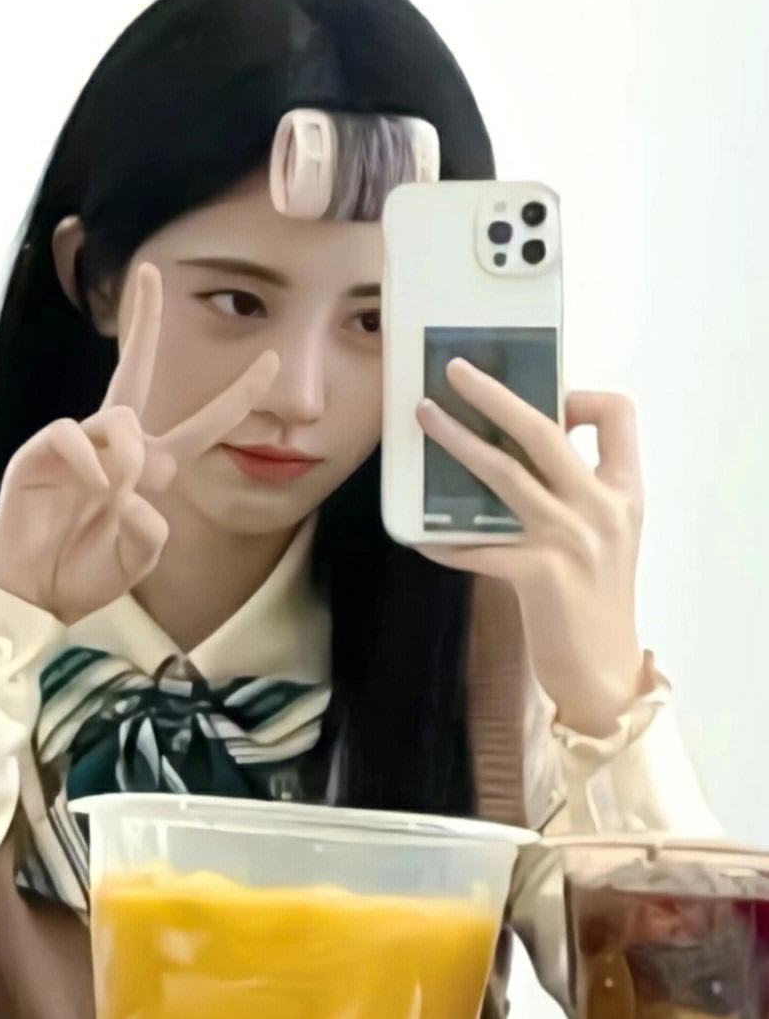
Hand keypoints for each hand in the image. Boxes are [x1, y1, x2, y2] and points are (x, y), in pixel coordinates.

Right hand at [0, 262, 279, 624]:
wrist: (33, 596)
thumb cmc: (85, 573)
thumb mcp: (139, 556)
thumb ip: (152, 528)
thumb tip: (138, 488)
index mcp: (150, 467)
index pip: (201, 424)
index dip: (237, 395)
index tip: (270, 360)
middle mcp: (116, 446)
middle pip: (136, 372)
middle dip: (146, 323)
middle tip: (152, 273)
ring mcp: (77, 444)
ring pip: (119, 415)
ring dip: (129, 454)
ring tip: (114, 493)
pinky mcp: (40, 450)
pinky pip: (74, 435)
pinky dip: (90, 462)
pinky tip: (92, 487)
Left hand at [411, 357, 648, 735]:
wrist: (603, 671)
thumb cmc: (595, 597)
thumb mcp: (604, 533)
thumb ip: (575, 489)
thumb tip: (516, 445)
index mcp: (625, 490)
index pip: (619, 415)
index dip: (581, 395)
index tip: (547, 398)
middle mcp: (603, 507)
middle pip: (544, 431)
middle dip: (495, 395)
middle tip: (454, 371)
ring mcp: (571, 539)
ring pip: (504, 474)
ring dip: (457, 442)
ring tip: (425, 418)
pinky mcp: (538, 574)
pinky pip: (476, 546)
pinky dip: (443, 540)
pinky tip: (416, 537)